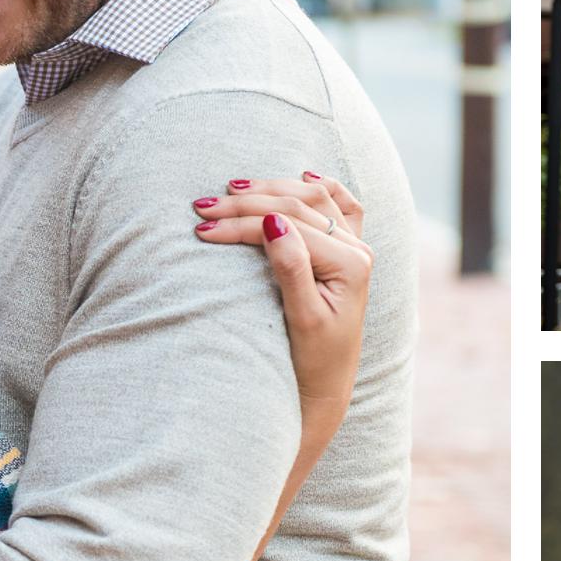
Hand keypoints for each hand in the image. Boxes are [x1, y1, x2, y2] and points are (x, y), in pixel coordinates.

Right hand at [193, 174, 372, 431]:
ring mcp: (355, 247)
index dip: (243, 224)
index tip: (202, 227)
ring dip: (272, 188)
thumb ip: (292, 268)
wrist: (326, 385)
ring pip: (314, 198)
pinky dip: (321, 187)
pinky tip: (303, 175)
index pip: (289, 227)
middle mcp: (358, 249)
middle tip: (202, 205)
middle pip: (300, 206)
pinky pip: (341, 206)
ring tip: (231, 189)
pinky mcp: (347, 251)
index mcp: (351, 264)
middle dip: (248, 203)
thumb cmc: (311, 359)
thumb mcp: (301, 318)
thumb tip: (273, 221)